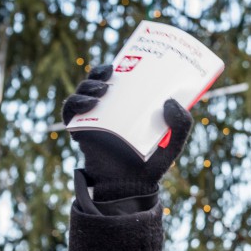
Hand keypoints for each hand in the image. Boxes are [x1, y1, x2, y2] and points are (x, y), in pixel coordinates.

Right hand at [62, 64, 193, 201]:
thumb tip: (170, 101)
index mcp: (127, 107)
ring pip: (82, 94)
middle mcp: (108, 110)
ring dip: (87, 86)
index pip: (118, 80)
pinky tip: (90, 104)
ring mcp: (92, 120)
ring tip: (102, 89)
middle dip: (98, 72)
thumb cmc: (151, 165)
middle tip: (110, 71)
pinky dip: (74, 105)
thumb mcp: (173, 145)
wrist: (131, 188)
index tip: (119, 62)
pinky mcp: (80, 132)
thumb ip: (181, 125)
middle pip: (96, 82)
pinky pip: (70, 113)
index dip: (114, 68)